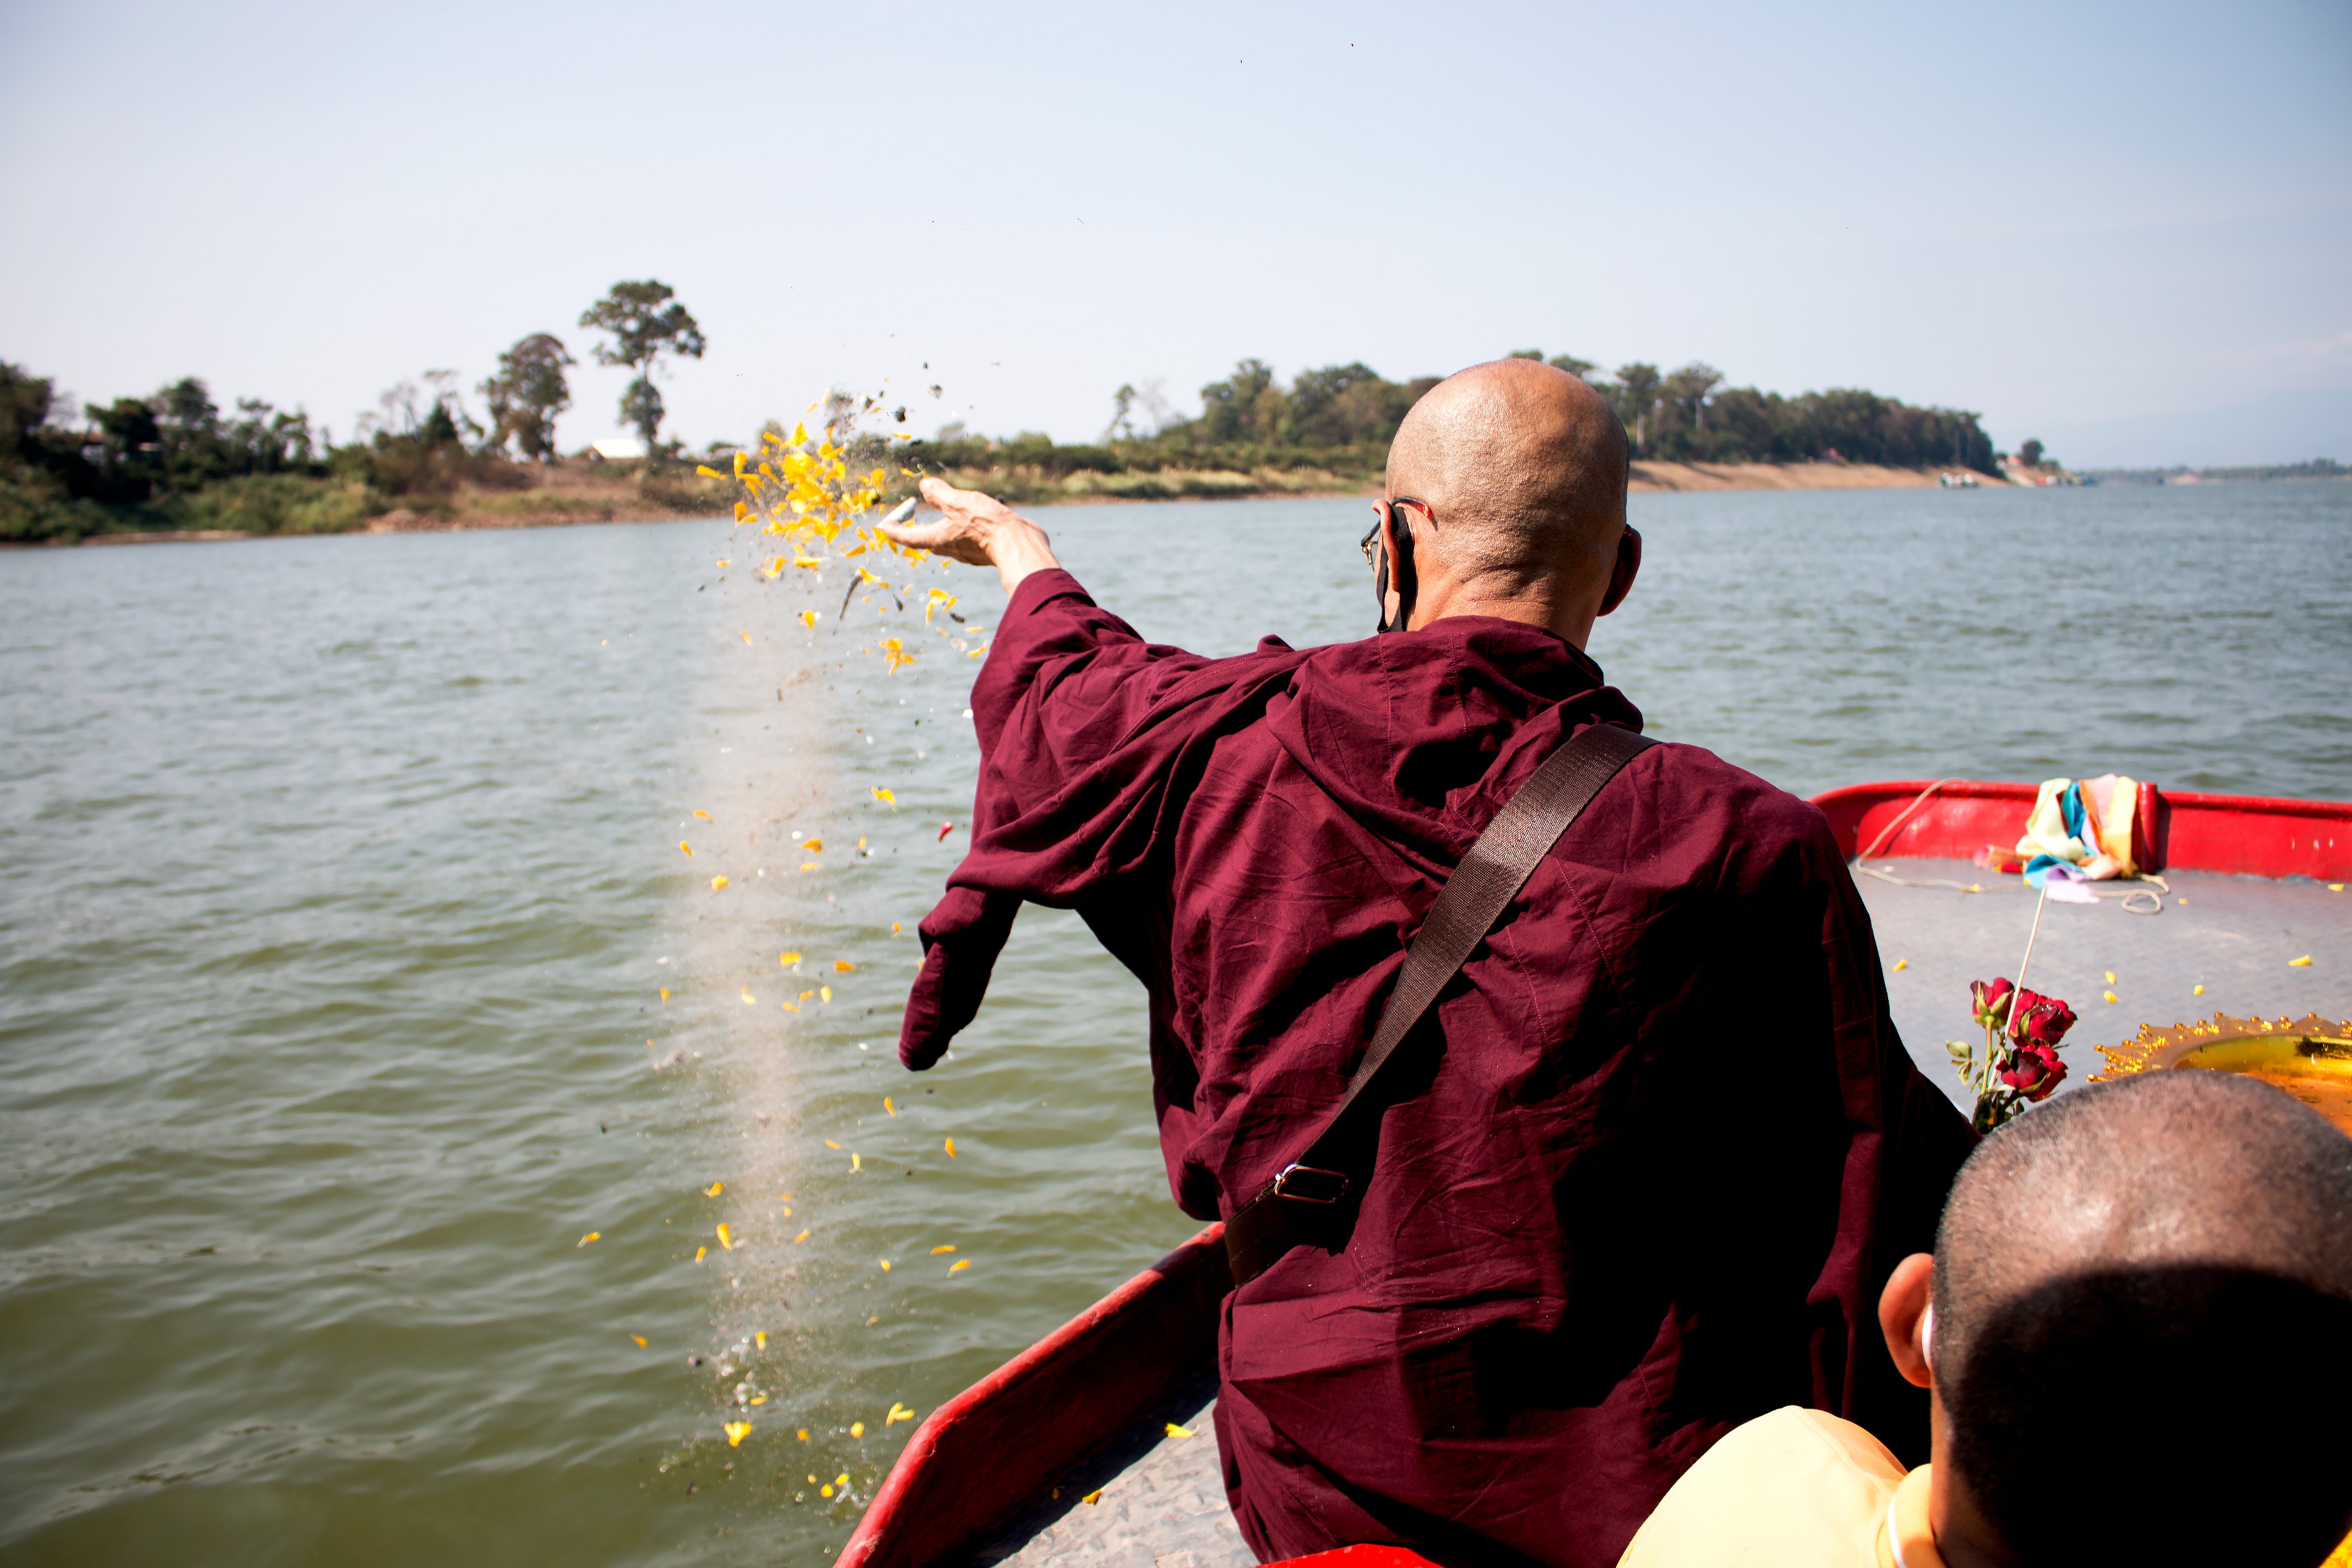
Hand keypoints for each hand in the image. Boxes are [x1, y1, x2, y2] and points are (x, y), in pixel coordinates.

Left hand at [881, 477, 1061, 596]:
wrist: (1019, 544)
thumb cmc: (986, 524)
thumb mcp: (958, 502)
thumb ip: (939, 494)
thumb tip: (924, 486)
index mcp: (939, 538)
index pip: (909, 536)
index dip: (894, 530)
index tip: (883, 526)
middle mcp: (951, 548)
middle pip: (928, 540)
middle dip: (917, 531)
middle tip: (910, 519)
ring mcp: (969, 552)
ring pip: (948, 541)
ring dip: (941, 529)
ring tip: (941, 516)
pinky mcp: (985, 550)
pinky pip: (967, 539)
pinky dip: (962, 529)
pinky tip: (971, 520)